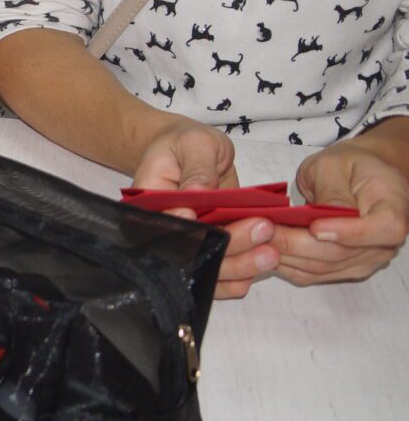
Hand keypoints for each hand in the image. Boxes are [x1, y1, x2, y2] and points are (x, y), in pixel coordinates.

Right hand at [129, 116, 274, 297]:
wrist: (191, 152)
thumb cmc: (187, 143)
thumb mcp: (194, 144)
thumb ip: (197, 168)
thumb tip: (198, 193)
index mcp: (149, 204)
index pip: (165, 226)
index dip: (188, 232)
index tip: (214, 223)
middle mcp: (164, 230)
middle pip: (189, 253)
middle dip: (227, 248)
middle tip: (263, 230)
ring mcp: (188, 242)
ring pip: (206, 269)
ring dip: (239, 266)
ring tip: (271, 253)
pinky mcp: (208, 248)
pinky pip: (219, 274)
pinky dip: (240, 276)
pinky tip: (261, 267)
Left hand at [274, 137, 408, 285]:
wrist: (357, 178)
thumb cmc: (348, 166)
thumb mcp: (335, 165)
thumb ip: (332, 191)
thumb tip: (322, 217)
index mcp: (393, 208)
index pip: (385, 229)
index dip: (350, 232)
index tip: (315, 226)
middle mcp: (384, 242)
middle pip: (343, 253)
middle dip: (298, 244)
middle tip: (262, 230)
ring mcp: (365, 260)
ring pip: (324, 268)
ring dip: (286, 256)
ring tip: (255, 238)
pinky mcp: (343, 268)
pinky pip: (314, 274)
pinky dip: (287, 264)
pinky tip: (263, 249)